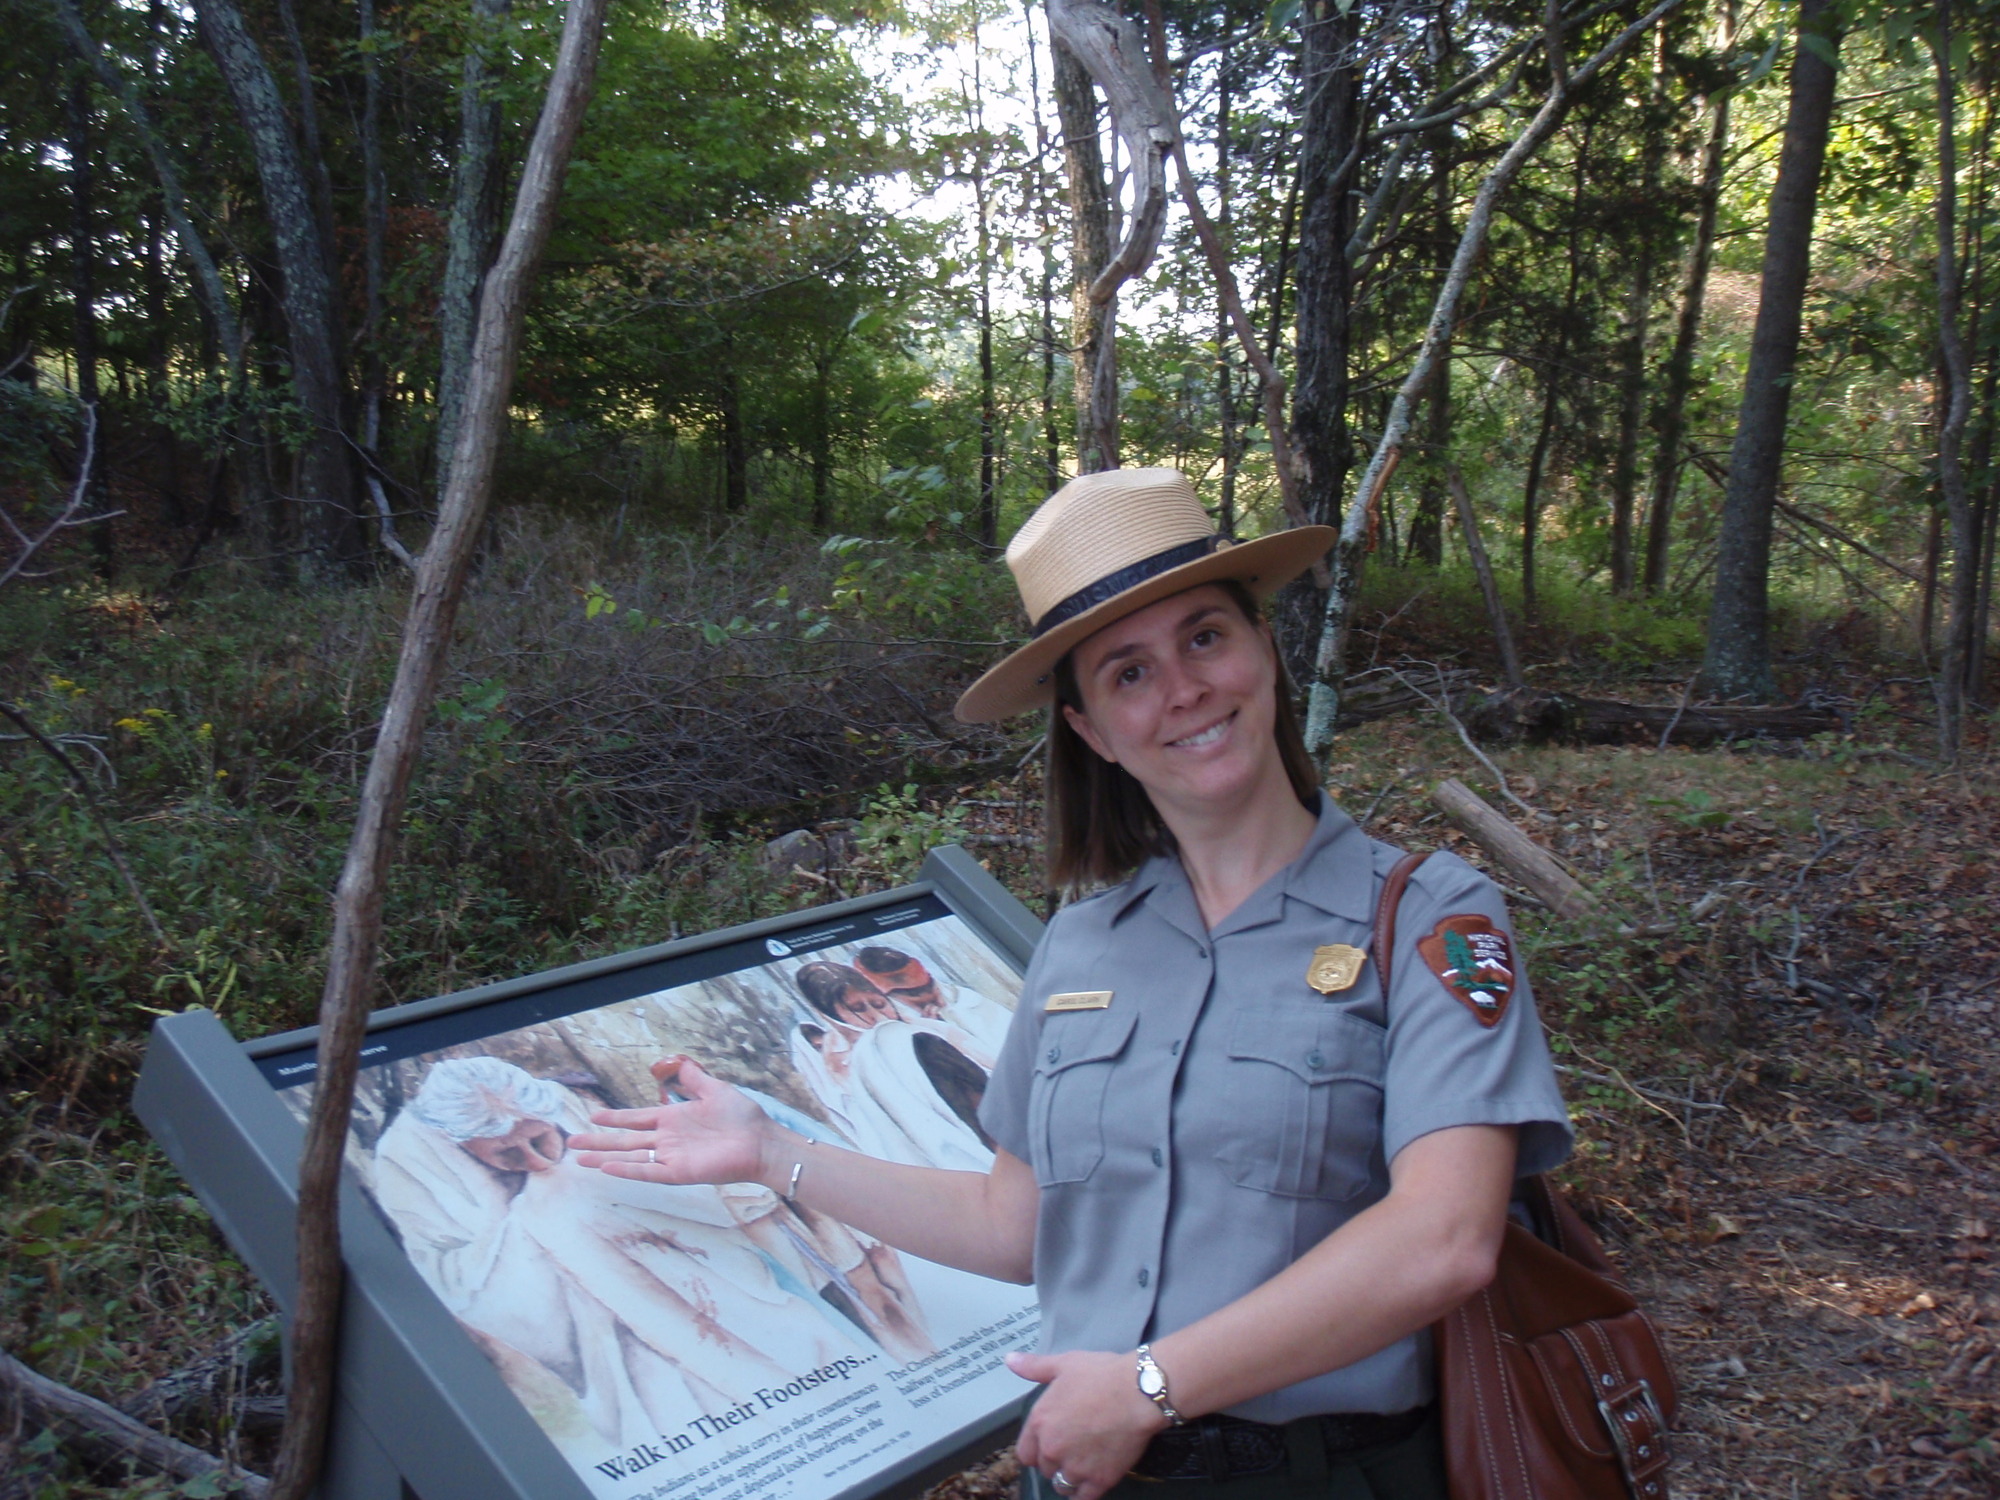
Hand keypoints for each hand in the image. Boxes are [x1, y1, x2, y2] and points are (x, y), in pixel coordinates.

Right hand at [569, 1056, 773, 1186]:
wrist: (761, 1141)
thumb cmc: (743, 1117)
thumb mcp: (715, 1090)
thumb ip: (694, 1080)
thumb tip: (679, 1064)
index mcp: (673, 1120)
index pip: (636, 1119)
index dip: (615, 1118)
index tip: (593, 1116)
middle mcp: (667, 1140)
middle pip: (625, 1141)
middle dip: (599, 1142)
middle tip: (573, 1144)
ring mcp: (671, 1157)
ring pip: (630, 1157)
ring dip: (604, 1158)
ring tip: (579, 1160)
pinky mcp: (679, 1172)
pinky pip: (647, 1172)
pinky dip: (627, 1171)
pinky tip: (606, 1168)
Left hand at [1007, 1349, 1165, 1499]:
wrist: (1138, 1392)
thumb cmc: (1103, 1375)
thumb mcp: (1065, 1364)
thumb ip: (1035, 1367)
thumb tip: (1011, 1360)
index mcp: (1040, 1422)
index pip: (1025, 1453)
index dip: (1037, 1449)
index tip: (1049, 1444)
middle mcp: (1052, 1449)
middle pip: (1045, 1468)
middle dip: (1056, 1460)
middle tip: (1073, 1448)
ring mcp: (1075, 1467)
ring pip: (1062, 1485)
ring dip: (1070, 1478)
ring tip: (1083, 1465)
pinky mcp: (1099, 1480)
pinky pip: (1083, 1498)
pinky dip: (1085, 1492)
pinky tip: (1092, 1481)